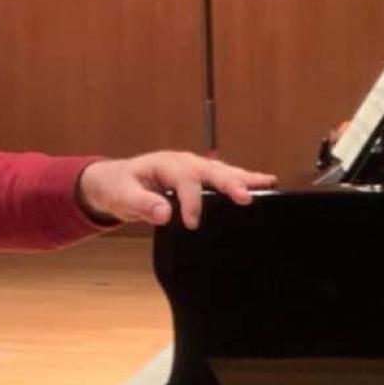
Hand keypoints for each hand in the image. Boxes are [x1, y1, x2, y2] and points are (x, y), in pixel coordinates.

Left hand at [77, 152, 276, 229]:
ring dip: (244, 178)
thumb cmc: (119, 187)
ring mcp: (194, 167)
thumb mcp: (122, 196)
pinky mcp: (200, 177)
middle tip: (246, 196)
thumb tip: (163, 213)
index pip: (183, 180)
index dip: (190, 201)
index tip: (191, 223)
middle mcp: (183, 162)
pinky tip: (264, 184)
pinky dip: (243, 180)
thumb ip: (142, 204)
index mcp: (165, 164)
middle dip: (229, 182)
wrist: (115, 181)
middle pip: (210, 170)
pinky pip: (223, 177)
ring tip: (267, 183)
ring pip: (222, 171)